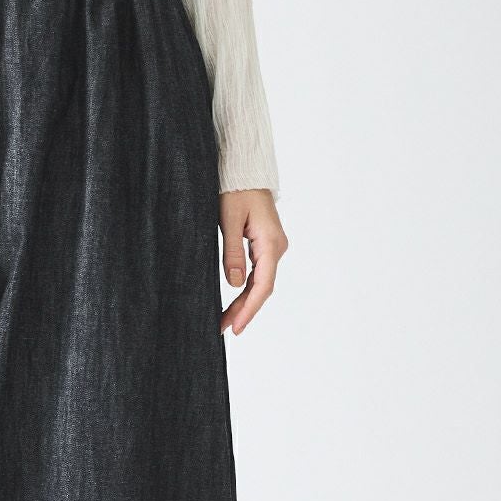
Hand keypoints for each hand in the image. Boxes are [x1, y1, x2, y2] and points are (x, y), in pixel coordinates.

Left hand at [219, 189, 287, 334]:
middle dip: (244, 310)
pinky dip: (247, 289)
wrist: (245, 171)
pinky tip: (235, 302)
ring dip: (244, 302)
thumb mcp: (228, 220)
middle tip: (224, 328)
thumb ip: (232, 253)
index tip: (235, 326)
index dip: (249, 309)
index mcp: (270, 243)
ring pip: (260, 282)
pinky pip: (258, 273)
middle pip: (262, 288)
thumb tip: (234, 284)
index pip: (262, 285)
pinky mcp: (265, 245)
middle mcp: (276, 247)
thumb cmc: (236, 190)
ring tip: (226, 320)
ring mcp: (272, 247)